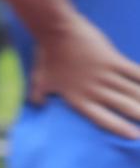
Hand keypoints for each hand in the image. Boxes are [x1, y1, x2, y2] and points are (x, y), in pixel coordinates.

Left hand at [29, 14, 139, 139]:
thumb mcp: (38, 80)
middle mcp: (93, 90)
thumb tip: (37, 106)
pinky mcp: (112, 60)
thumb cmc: (46, 56)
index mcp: (77, 98)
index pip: (102, 119)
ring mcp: (104, 75)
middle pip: (123, 107)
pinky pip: (135, 72)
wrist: (55, 31)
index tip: (134, 137)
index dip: (119, 128)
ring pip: (133, 92)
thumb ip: (38, 96)